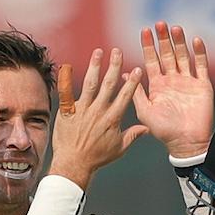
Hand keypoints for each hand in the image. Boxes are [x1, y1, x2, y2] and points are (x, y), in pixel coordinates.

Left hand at [50, 48, 145, 189]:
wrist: (74, 162)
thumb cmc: (97, 157)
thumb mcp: (119, 148)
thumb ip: (133, 135)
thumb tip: (147, 128)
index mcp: (112, 118)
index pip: (125, 96)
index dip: (132, 82)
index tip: (137, 69)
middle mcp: (99, 110)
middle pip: (108, 84)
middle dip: (114, 66)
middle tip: (117, 51)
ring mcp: (82, 109)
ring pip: (90, 83)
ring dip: (95, 66)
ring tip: (98, 51)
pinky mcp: (68, 110)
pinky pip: (67, 91)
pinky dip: (67, 78)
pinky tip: (68, 66)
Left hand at [133, 21, 213, 159]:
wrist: (186, 143)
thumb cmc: (164, 131)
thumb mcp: (145, 111)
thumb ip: (136, 93)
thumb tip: (125, 73)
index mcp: (158, 85)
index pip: (152, 61)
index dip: (148, 46)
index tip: (145, 31)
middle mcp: (172, 80)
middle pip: (167, 54)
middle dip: (163, 40)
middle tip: (159, 23)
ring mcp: (188, 82)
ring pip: (183, 56)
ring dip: (179, 42)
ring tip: (175, 28)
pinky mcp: (202, 86)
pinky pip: (201, 66)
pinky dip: (200, 53)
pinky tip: (195, 40)